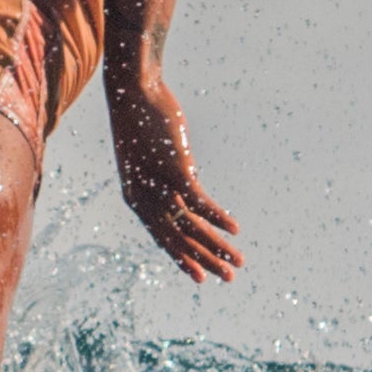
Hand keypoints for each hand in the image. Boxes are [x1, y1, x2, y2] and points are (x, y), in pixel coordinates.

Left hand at [106, 74, 242, 280]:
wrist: (133, 92)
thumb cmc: (141, 121)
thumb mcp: (149, 155)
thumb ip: (166, 175)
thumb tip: (186, 182)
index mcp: (136, 199)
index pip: (162, 238)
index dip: (183, 259)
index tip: (200, 277)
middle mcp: (145, 198)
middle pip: (178, 240)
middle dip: (205, 261)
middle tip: (227, 279)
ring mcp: (160, 185)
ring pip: (192, 227)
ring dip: (218, 246)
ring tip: (238, 261)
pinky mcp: (176, 170)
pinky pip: (200, 202)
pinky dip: (218, 218)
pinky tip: (235, 229)